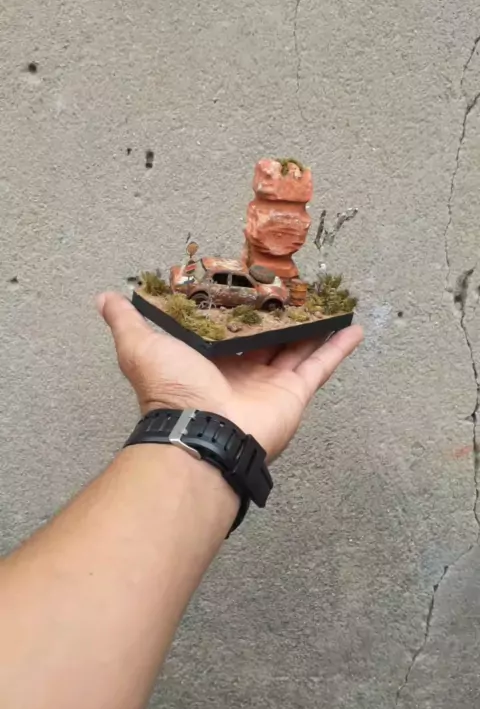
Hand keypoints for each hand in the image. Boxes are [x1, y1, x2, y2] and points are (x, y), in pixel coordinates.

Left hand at [97, 293, 362, 459]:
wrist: (201, 431)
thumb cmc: (172, 389)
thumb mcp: (141, 346)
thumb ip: (127, 321)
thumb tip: (106, 297)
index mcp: (209, 358)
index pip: (229, 324)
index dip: (241, 302)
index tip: (252, 277)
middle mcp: (241, 369)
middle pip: (268, 333)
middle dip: (281, 310)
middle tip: (296, 283)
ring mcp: (270, 382)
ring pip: (298, 345)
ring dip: (315, 323)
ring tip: (330, 298)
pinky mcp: (293, 393)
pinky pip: (321, 366)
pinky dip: (338, 347)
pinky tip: (355, 326)